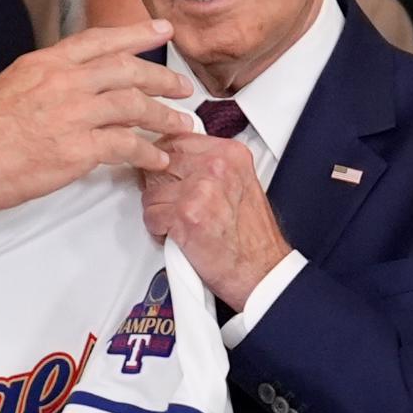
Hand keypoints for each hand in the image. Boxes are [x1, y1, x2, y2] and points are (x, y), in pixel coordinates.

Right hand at [0, 20, 196, 211]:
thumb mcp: (14, 84)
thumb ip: (48, 79)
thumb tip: (72, 87)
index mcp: (47, 63)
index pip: (101, 40)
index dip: (137, 34)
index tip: (162, 30)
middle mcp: (65, 81)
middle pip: (127, 71)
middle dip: (162, 79)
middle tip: (183, 88)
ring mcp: (74, 113)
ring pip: (134, 106)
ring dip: (163, 117)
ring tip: (180, 126)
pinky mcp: (78, 148)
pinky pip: (126, 146)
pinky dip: (147, 153)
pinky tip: (158, 159)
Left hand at [141, 133, 291, 309]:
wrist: (262, 271)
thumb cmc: (250, 237)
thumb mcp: (237, 184)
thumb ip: (208, 166)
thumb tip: (173, 158)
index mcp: (230, 154)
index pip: (175, 140)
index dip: (163, 162)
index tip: (166, 174)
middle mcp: (216, 166)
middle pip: (159, 163)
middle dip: (160, 187)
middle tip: (176, 205)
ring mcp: (200, 189)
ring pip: (150, 192)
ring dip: (159, 211)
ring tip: (181, 222)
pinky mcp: (185, 215)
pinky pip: (150, 216)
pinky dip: (159, 231)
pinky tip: (178, 236)